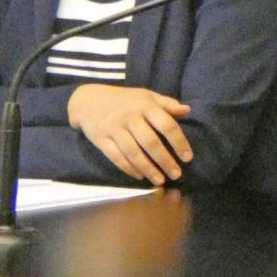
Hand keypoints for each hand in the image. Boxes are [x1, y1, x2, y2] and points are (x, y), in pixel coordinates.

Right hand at [67, 84, 191, 184]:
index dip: (179, 142)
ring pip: (133, 153)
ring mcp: (114, 128)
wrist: (88, 99)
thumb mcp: (146, 96)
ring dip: (148, 169)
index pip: (167, 125)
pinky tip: (140, 176)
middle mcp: (130, 117)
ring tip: (160, 181)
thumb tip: (188, 110)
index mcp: (146, 105)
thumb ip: (167, 104)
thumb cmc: (124, 100)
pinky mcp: (101, 139)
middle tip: (176, 175)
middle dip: (165, 160)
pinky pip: (116, 157)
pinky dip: (129, 168)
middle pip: (151, 142)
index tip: (187, 157)